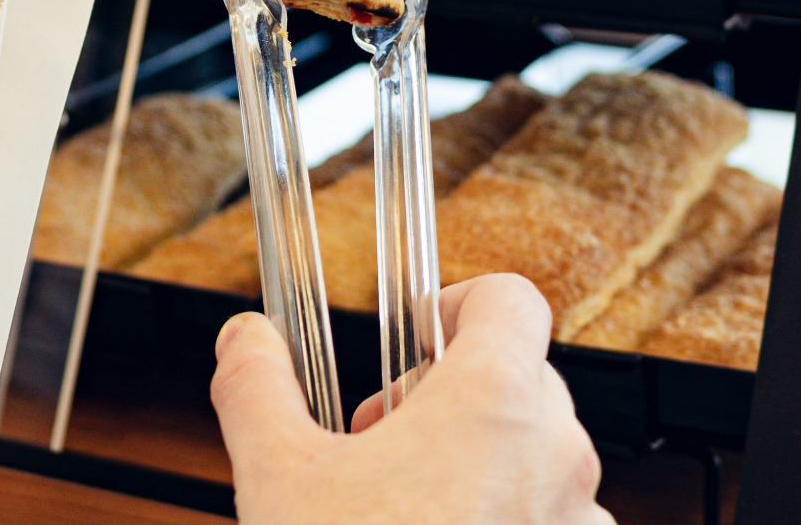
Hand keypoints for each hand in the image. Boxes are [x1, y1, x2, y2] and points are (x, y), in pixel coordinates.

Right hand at [211, 274, 610, 524]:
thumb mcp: (277, 474)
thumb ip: (257, 384)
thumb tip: (243, 338)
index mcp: (494, 403)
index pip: (509, 298)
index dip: (454, 300)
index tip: (411, 334)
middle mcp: (558, 458)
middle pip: (522, 376)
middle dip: (446, 394)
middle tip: (378, 441)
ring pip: (539, 457)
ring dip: (480, 463)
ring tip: (405, 508)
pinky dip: (505, 523)